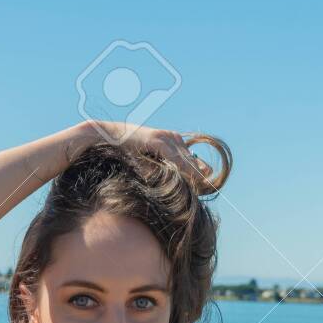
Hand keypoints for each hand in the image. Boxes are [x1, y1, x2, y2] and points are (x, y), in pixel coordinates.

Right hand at [90, 121, 213, 185]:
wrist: (109, 137)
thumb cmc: (125, 152)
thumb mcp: (147, 164)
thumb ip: (160, 172)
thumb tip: (171, 185)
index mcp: (171, 143)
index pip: (190, 160)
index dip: (200, 173)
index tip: (210, 184)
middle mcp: (172, 138)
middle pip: (191, 159)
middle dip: (201, 174)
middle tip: (213, 186)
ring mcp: (165, 137)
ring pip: (185, 158)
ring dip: (195, 171)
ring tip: (207, 183)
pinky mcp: (157, 140)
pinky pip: (174, 156)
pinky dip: (183, 166)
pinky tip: (192, 175)